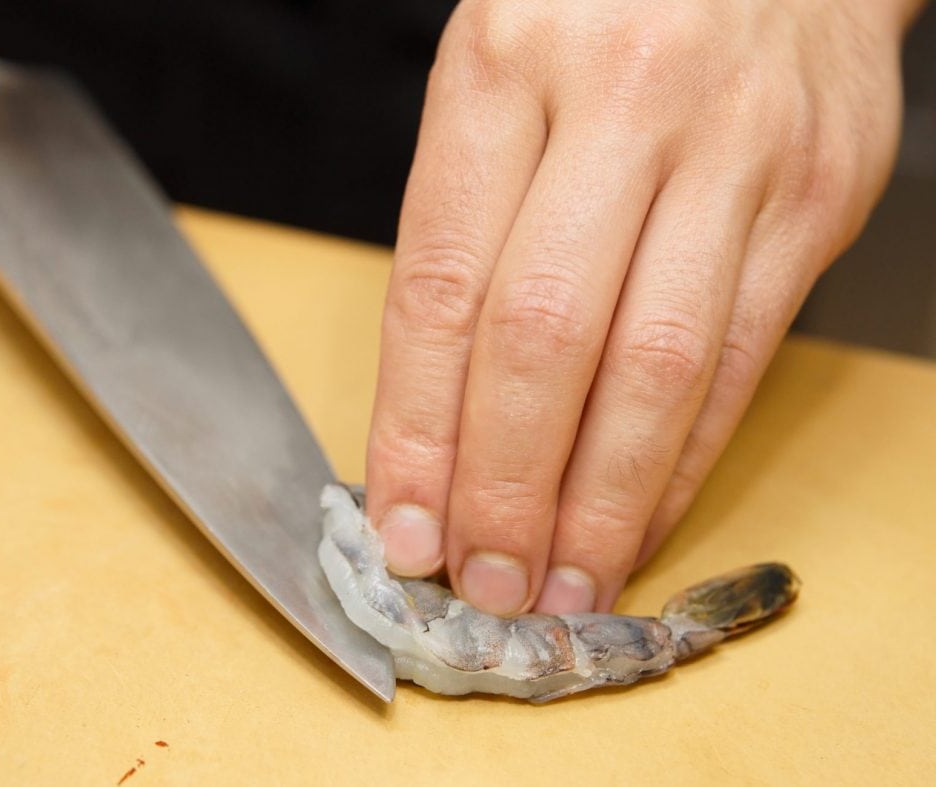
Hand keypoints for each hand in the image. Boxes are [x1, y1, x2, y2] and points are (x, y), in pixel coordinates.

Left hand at [366, 0, 922, 614]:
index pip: (443, 289)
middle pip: (546, 342)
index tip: (402, 526)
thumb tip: (430, 414)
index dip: (417, 430)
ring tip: (557, 587)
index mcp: (507, 66)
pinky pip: (739, 361)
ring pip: (656, 371)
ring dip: (599, 506)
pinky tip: (639, 522)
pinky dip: (683, 463)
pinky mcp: (815, 197)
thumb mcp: (497, 75)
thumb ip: (464, 226)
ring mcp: (736, 151)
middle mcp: (625, 103)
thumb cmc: (597, 12)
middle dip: (505, 489)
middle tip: (480, 583)